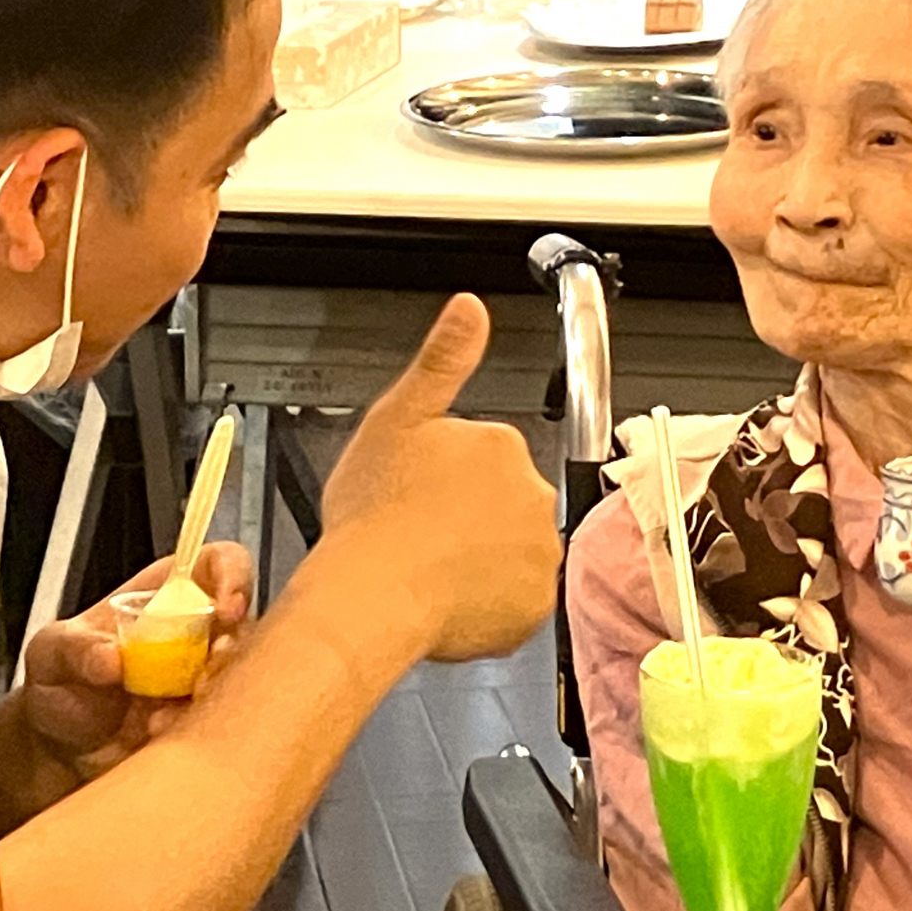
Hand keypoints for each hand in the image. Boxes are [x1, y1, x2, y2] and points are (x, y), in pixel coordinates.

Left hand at [19, 543, 253, 780]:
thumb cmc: (61, 681)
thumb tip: (112, 659)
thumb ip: (76, 648)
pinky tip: (156, 735)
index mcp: (169, 594)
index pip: (222, 564)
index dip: (234, 578)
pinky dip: (195, 730)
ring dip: (212, 696)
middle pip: (245, 624)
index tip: (227, 609)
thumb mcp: (51, 653)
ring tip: (160, 718)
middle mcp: (199, 631)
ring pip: (239, 677)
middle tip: (201, 679)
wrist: (58, 747)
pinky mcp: (203, 720)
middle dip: (231, 650)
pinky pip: (221, 721)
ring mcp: (204, 678)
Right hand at [320, 294, 560, 661]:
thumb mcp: (396, 417)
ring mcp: (540, 550)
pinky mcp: (536, 603)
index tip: (418, 491)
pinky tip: (450, 595)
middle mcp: (533, 494)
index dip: (447, 475)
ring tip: (432, 565)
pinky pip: (518, 598)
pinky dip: (493, 601)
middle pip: (505, 501)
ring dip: (483, 556)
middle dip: (473, 513)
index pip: (485, 456)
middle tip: (422, 529)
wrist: (371, 595)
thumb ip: (442, 360)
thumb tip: (471, 307)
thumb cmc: (374, 515)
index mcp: (500, 444)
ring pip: (514, 549)